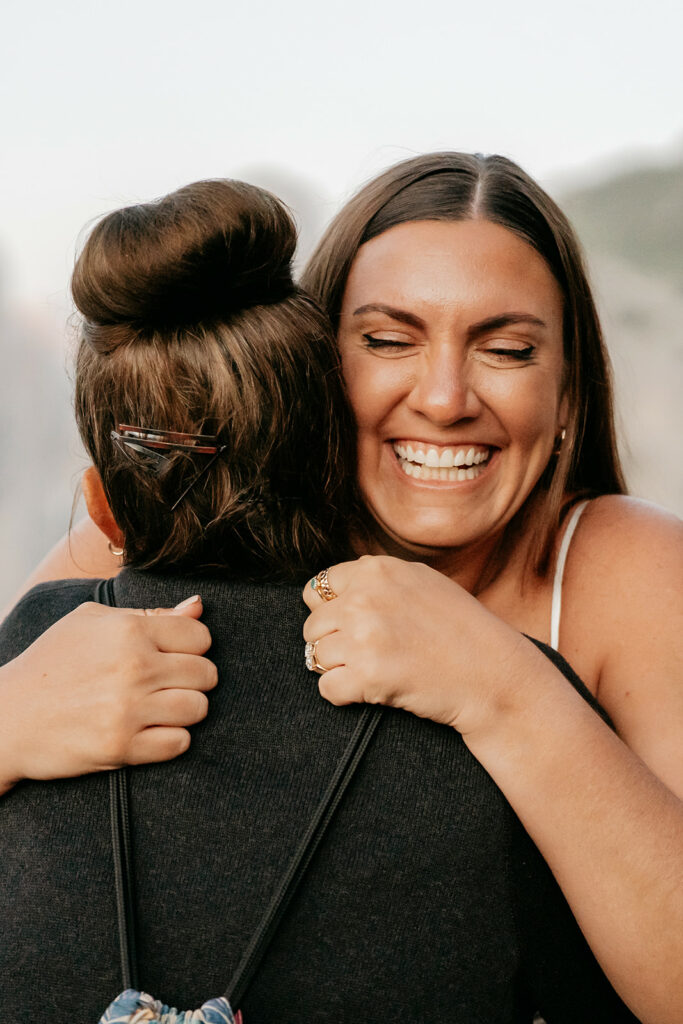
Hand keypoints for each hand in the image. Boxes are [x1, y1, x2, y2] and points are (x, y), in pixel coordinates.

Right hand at [0, 596, 216, 792]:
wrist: (8, 717)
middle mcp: (133, 667)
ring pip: (199, 709)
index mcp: (129, 631)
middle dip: (194, 679)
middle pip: (206, 674)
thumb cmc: (52, 663)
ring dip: (186, 710)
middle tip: (169, 684)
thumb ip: (150, 614)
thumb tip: (199, 605)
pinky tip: (150, 730)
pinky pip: (179, 743)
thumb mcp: (92, 622)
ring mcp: (128, 709)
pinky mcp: (121, 747)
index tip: (174, 655)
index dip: (192, 646)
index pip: (201, 636)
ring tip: (162, 707)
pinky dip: (171, 739)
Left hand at [303, 555, 533, 735]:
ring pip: (316, 657)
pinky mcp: (367, 674)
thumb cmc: (462, 630)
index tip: (353, 628)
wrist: (493, 674)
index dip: (331, 612)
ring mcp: (364, 635)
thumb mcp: (421, 581)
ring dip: (339, 670)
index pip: (317, 589)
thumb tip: (333, 590)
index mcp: (376, 570)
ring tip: (373, 673)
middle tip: (367, 656)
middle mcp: (365, 597)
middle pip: (312, 626)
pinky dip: (344, 695)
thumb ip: (377, 579)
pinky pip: (327, 688)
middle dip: (333, 643)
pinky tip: (372, 690)